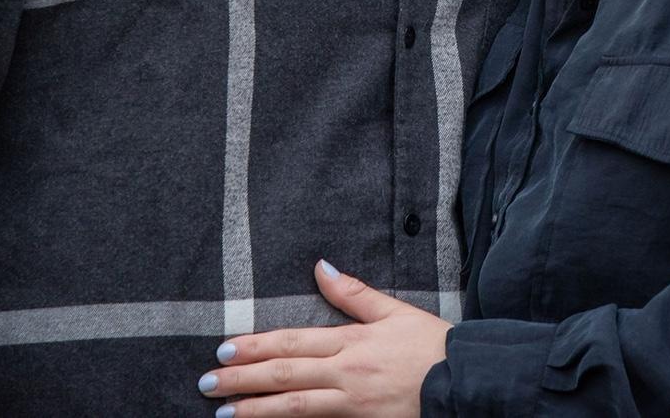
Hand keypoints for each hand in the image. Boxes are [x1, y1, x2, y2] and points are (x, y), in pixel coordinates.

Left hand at [196, 259, 449, 415]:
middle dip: (243, 380)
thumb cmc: (429, 344)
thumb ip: (354, 293)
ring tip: (223, 413)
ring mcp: (351, 404)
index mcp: (351, 341)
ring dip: (255, 411)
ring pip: (295, 408)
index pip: (293, 342)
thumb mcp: (394, 310)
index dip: (257, 346)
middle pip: (285, 375)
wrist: (462, 381)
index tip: (226, 350)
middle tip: (207, 382)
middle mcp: (346, 373)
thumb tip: (321, 266)